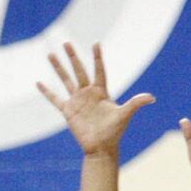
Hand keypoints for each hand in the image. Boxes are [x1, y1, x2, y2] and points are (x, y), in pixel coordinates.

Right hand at [38, 42, 152, 157]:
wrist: (101, 148)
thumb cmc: (114, 132)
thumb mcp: (125, 115)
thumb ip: (136, 103)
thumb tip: (152, 97)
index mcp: (101, 92)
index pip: (99, 70)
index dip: (97, 58)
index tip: (96, 43)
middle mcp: (88, 94)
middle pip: (79, 70)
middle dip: (73, 57)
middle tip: (66, 42)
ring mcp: (77, 101)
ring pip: (65, 80)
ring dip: (58, 68)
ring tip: (50, 55)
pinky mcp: (68, 111)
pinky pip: (55, 99)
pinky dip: (47, 91)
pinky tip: (38, 83)